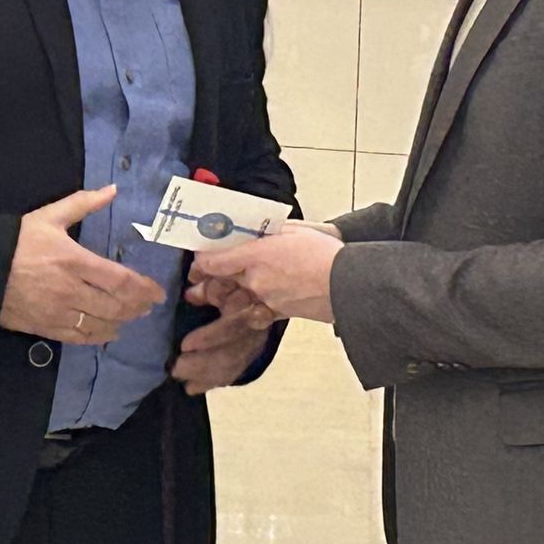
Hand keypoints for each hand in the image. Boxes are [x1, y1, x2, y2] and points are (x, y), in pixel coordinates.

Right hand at [0, 186, 165, 344]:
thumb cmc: (17, 240)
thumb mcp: (50, 216)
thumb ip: (84, 203)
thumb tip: (112, 189)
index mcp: (75, 260)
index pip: (120, 280)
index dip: (144, 288)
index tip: (158, 292)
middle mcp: (71, 290)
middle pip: (115, 306)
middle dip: (137, 307)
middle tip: (148, 306)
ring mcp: (58, 312)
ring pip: (100, 324)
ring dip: (121, 322)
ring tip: (132, 317)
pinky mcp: (45, 327)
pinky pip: (78, 337)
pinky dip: (98, 337)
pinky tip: (108, 333)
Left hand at [170, 289, 273, 395]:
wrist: (259, 303)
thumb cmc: (234, 290)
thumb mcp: (223, 283)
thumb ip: (208, 289)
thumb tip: (189, 296)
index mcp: (249, 309)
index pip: (233, 326)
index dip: (209, 337)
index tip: (185, 345)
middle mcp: (253, 333)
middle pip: (229, 354)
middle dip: (201, 363)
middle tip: (176, 367)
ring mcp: (252, 349)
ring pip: (229, 369)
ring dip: (203, 377)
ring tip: (180, 377)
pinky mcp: (247, 361)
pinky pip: (230, 376)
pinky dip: (209, 384)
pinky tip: (191, 388)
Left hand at [190, 228, 343, 323]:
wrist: (347, 284)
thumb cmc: (325, 252)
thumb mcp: (295, 230)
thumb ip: (270, 230)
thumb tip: (254, 229)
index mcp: (257, 254)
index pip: (214, 261)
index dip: (201, 260)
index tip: (198, 257)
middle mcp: (255, 280)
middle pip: (220, 281)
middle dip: (206, 280)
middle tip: (195, 278)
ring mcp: (264, 300)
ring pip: (231, 301)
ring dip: (219, 298)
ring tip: (205, 295)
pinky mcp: (276, 314)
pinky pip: (251, 315)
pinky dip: (243, 312)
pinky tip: (240, 308)